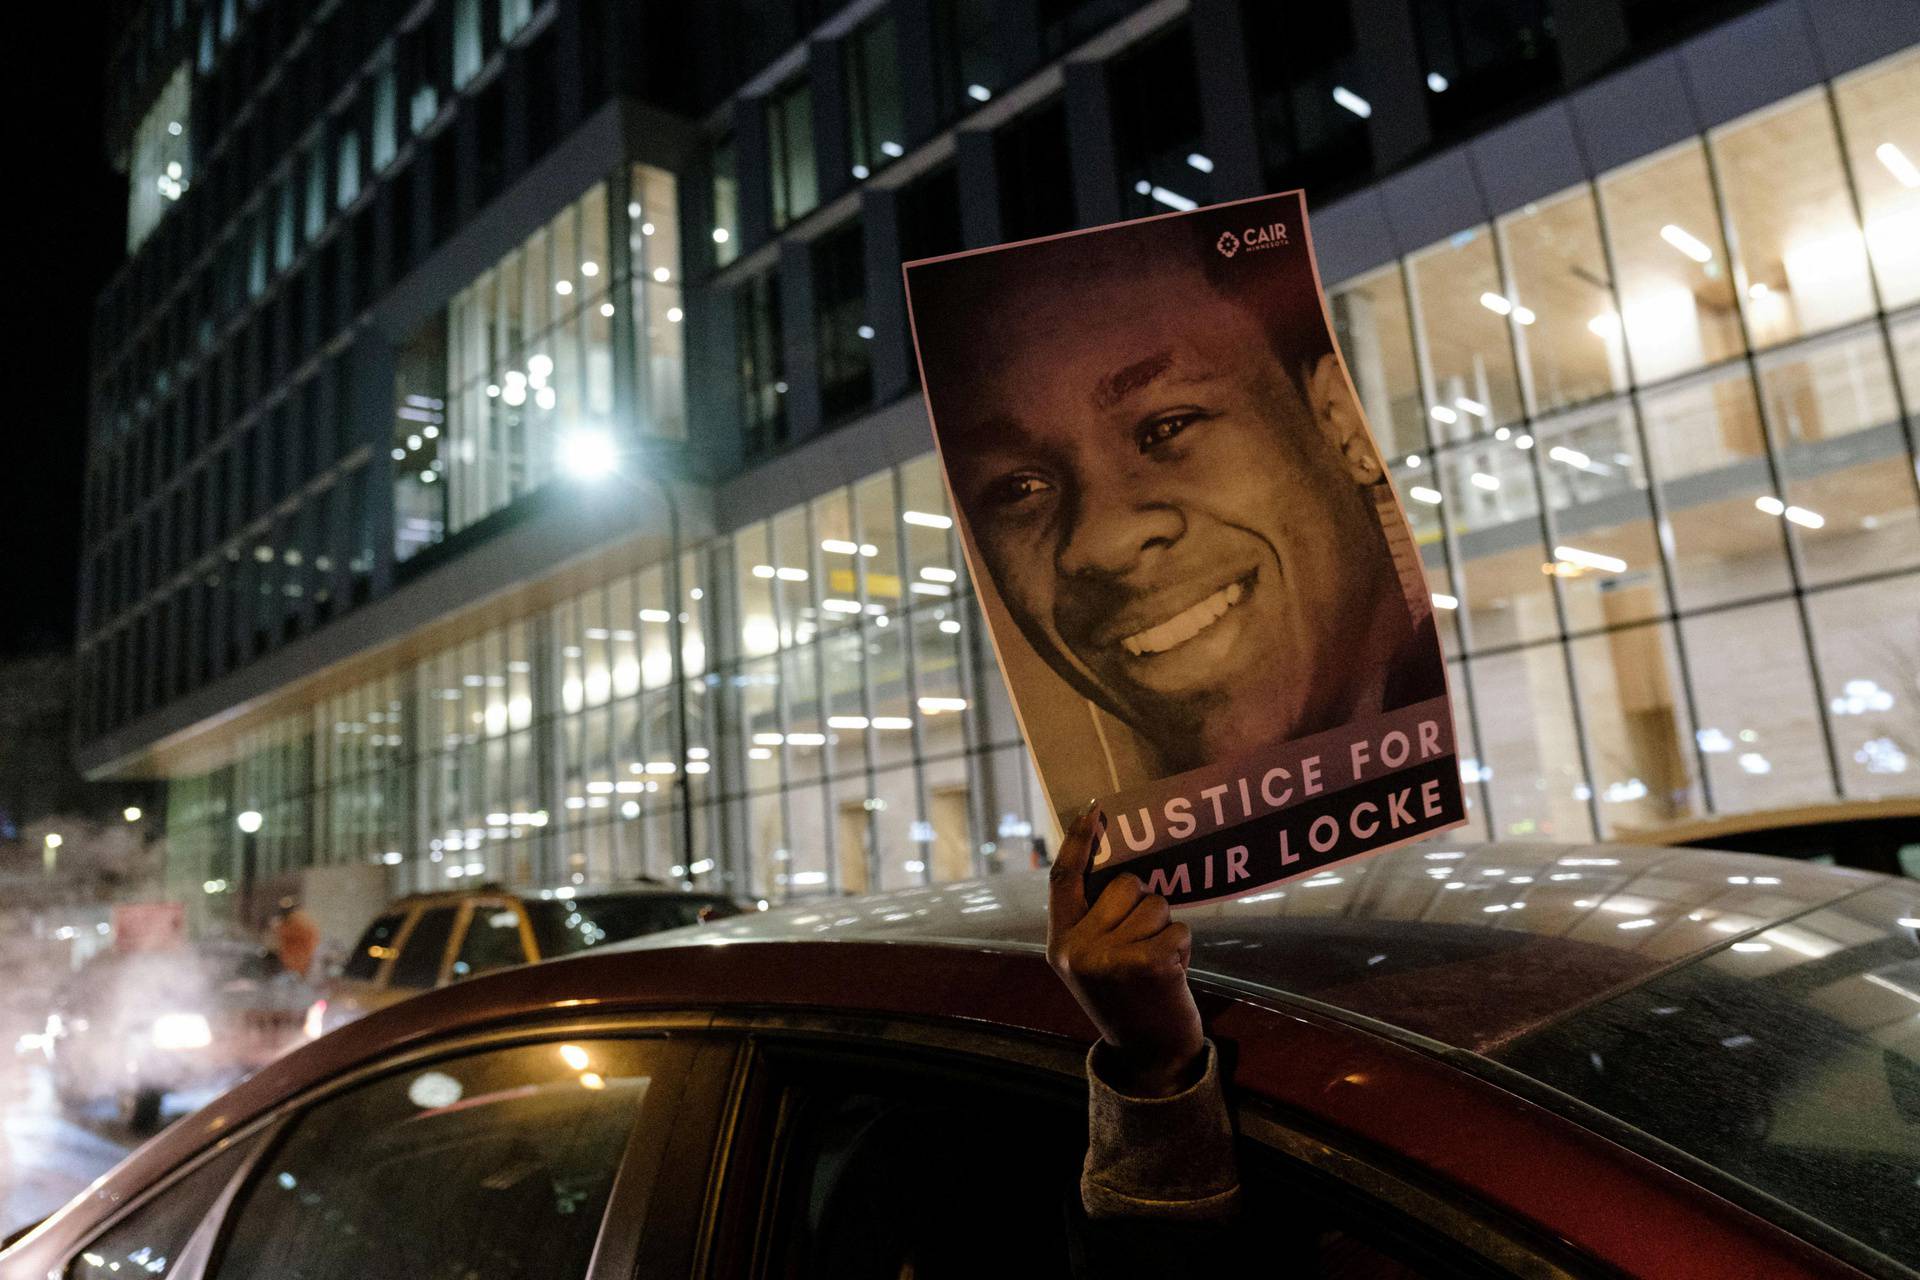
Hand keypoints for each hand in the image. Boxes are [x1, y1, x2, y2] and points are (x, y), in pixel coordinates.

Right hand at [1047, 802, 1204, 1096]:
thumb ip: (1092, 922)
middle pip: (1125, 884)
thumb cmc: (1126, 1002)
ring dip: (1165, 928)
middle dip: (1144, 904)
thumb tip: (1117, 869)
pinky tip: (1171, 974)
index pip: (1064, 878)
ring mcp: (1109, 957)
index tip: (1096, 811)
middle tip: (1142, 944)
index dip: (1079, 841)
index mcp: (1059, 943)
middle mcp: (1076, 948)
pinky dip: (1182, 946)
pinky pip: (1178, 927)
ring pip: (1156, 904)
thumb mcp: (1091, 963)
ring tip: (1156, 964)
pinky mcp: (1146, 964)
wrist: (1148, 1060)